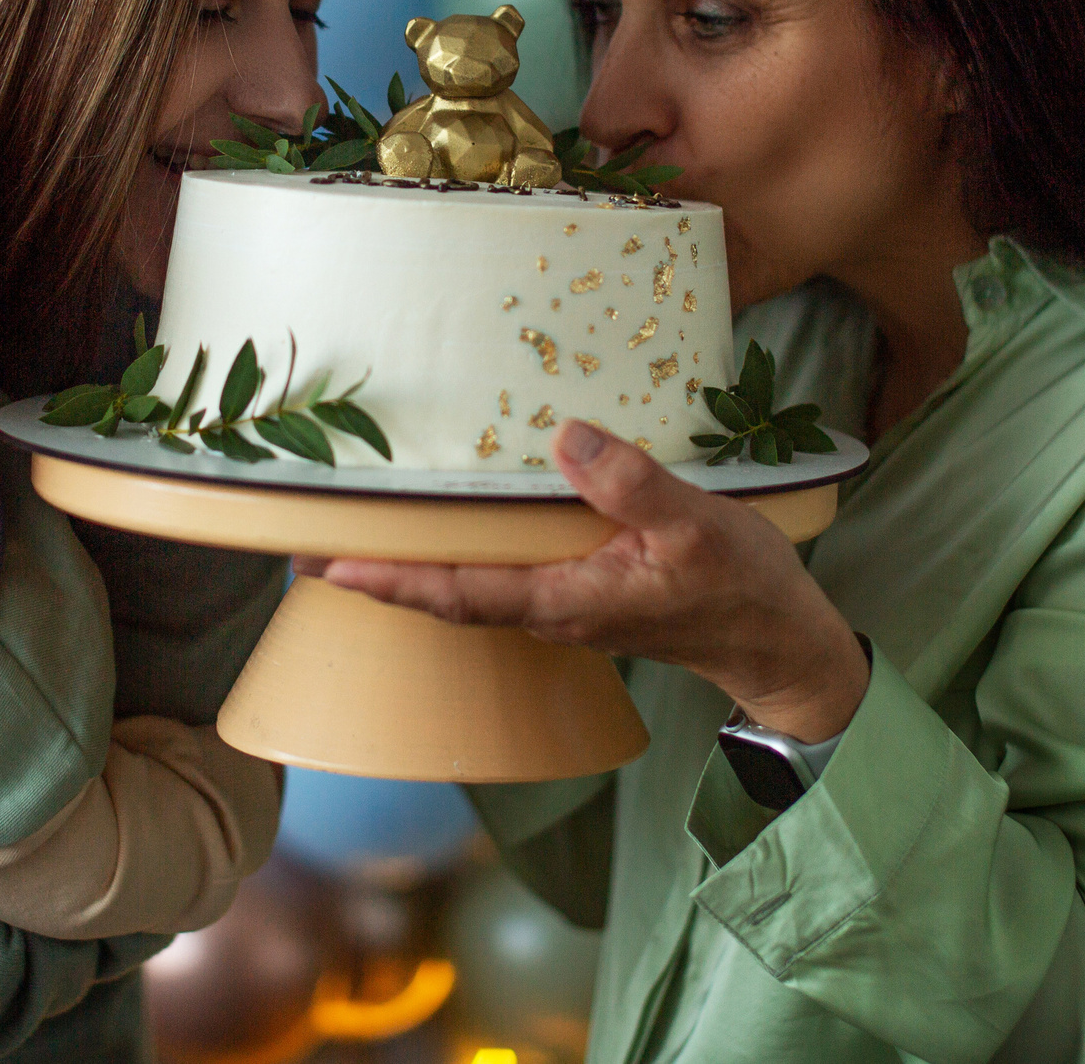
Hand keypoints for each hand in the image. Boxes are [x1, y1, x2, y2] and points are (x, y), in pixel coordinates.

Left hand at [303, 421, 869, 742]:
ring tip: (353, 531)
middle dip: (377, 572)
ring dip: (410, 565)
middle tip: (304, 542)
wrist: (780, 644)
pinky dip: (457, 556)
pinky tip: (445, 525)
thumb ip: (631, 485)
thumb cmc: (741, 588)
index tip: (332, 559)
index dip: (393, 577)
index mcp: (566, 599)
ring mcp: (561, 603)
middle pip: (444, 596)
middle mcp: (549, 609)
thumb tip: (565, 438)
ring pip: (468, 586)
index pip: (459, 593)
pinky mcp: (578, 589)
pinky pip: (499, 576)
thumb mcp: (696, 527)